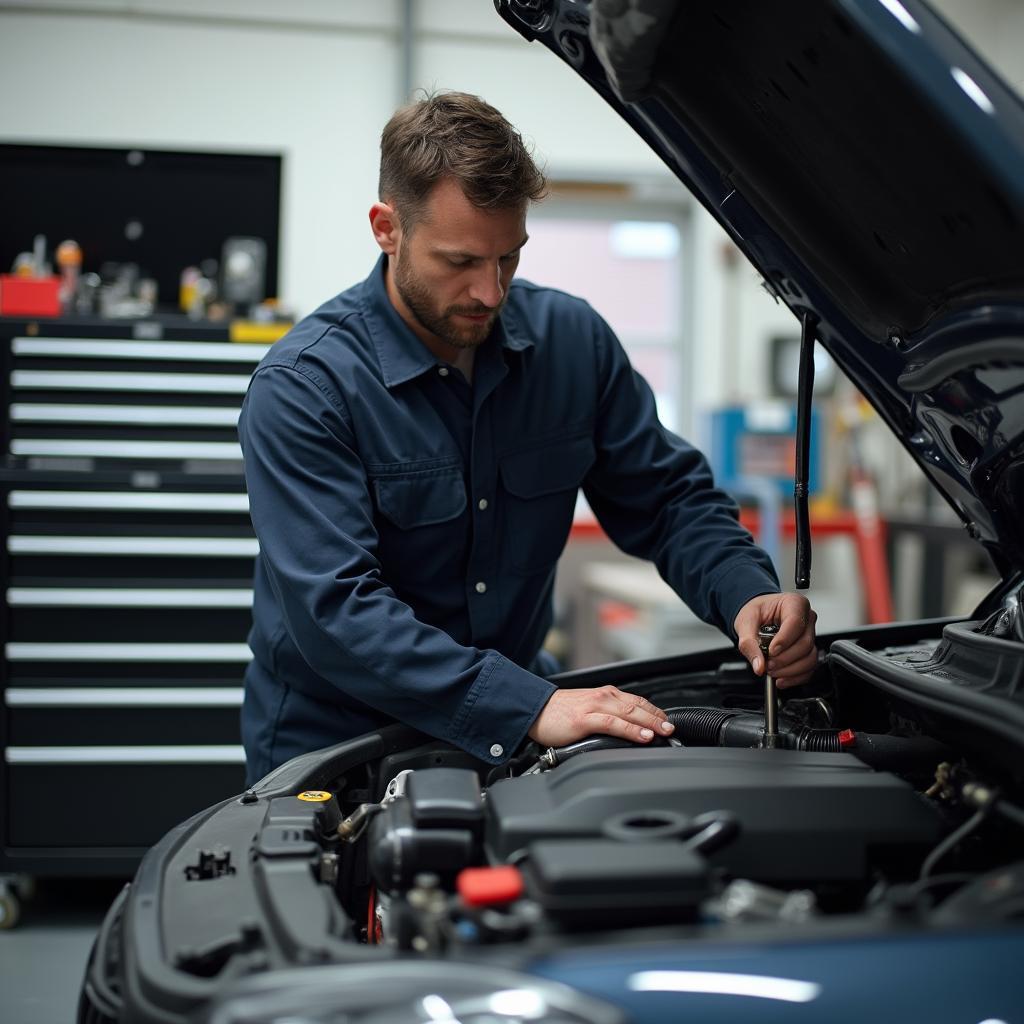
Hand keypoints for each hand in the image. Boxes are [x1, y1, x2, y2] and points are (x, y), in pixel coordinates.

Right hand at [528, 685, 675, 747]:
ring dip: (649, 723)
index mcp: (605, 694)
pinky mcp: (584, 719)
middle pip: (637, 705)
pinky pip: (613, 723)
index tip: (667, 722)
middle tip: (672, 728)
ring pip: (629, 713)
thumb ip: (606, 715)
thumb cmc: (558, 712)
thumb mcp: (587, 709)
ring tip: (664, 732)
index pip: (637, 700)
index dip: (655, 711)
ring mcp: (594, 707)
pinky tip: (642, 736)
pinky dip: (630, 730)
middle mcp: (602, 697)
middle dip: (657, 717)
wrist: (533, 710)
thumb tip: (626, 729)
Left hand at [734, 592, 817, 688]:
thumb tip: (758, 665)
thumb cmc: (756, 612)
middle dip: (784, 659)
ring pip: (809, 658)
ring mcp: (810, 635)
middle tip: (767, 664)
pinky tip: (781, 679)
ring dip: (790, 670)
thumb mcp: (745, 622)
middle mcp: (806, 618)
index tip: (771, 651)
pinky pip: (809, 668)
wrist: (758, 615)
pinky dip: (795, 677)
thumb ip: (749, 643)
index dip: (784, 640)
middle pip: (804, 643)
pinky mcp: (809, 650)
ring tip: (772, 671)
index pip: (795, 623)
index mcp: (794, 603)